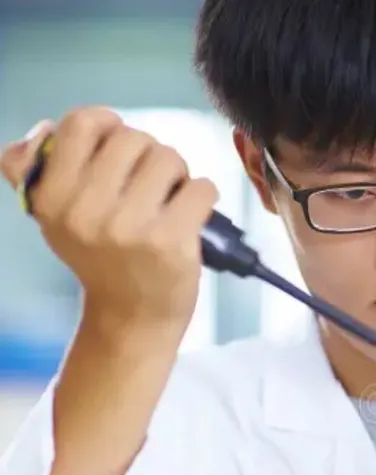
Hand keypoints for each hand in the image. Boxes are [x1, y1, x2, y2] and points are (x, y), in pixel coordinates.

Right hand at [0, 107, 218, 331]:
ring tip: (169, 199)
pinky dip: (202, 195)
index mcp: (52, 196)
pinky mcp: (171, 240)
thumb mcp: (55, 218)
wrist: (131, 315)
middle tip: (150, 183)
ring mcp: (130, 225)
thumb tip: (42, 130)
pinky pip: (201, 187)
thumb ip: (38, 173)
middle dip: (149, 154)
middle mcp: (86, 209)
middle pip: (133, 137)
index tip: (120, 143)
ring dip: (177, 173)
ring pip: (169, 157)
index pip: (81, 123)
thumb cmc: (100, 258)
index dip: (108, 124)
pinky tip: (191, 214)